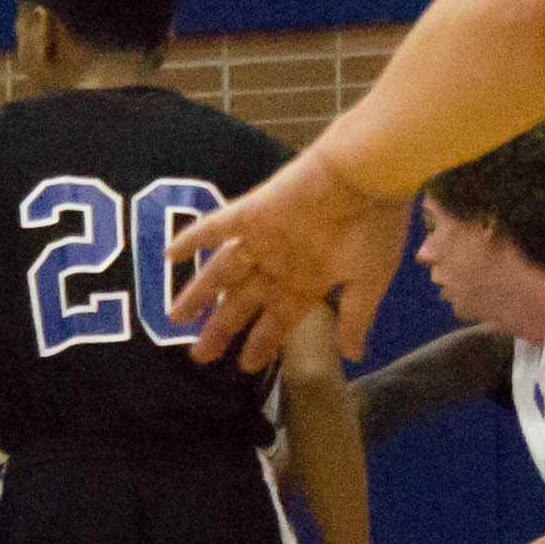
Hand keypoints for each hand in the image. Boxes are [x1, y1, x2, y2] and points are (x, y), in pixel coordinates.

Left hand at [166, 146, 415, 370]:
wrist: (368, 175)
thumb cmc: (374, 229)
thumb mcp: (370, 281)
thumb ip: (356, 318)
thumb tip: (353, 357)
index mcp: (310, 281)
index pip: (279, 319)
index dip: (262, 343)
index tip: (246, 368)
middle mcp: (282, 263)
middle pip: (244, 302)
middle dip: (222, 329)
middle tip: (199, 356)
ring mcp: (264, 239)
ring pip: (223, 271)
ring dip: (199, 294)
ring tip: (174, 318)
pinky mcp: (252, 213)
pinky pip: (215, 227)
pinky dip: (193, 239)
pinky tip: (169, 254)